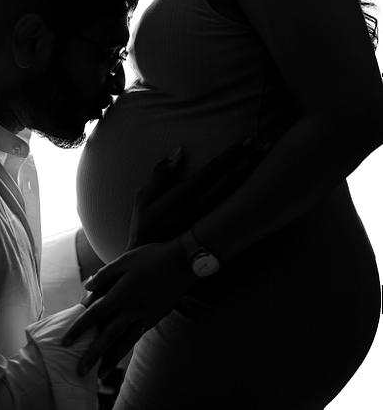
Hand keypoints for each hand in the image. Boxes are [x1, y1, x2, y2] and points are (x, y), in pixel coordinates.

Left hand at [62, 238, 195, 376]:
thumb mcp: (126, 259)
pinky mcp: (154, 318)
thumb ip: (105, 273)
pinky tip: (120, 354)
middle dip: (92, 354)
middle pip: (107, 335)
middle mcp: (131, 308)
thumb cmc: (151, 257)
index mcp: (121, 293)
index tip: (66, 341)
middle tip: (80, 371)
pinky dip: (127, 348)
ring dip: (110, 359)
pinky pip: (137, 337)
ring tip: (100, 374)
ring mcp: (144, 315)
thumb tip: (87, 286)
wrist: (182, 263)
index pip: (94, 314)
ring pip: (124, 341)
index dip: (79, 328)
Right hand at [127, 137, 270, 248]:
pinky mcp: (215, 238)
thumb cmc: (144, 228)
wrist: (150, 269)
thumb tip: (179, 150)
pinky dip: (250, 200)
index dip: (230, 155)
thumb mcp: (143, 198)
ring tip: (267, 162)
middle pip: (231, 183)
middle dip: (249, 162)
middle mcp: (200, 212)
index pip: (212, 171)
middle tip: (266, 145)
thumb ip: (161, 173)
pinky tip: (262, 192)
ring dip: (253, 178)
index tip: (245, 141)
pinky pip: (236, 215)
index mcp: (182, 199)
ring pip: (237, 198)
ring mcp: (210, 226)